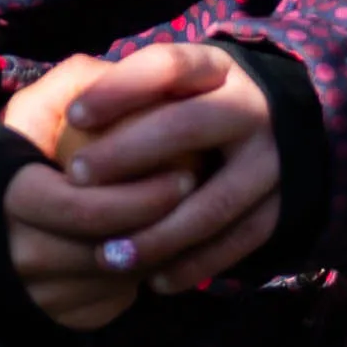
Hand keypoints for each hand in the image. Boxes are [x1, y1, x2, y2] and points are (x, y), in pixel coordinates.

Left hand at [2, 40, 283, 327]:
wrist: (283, 132)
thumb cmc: (197, 109)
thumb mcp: (176, 84)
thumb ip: (128, 92)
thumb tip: (61, 111)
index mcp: (217, 70)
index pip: (168, 65)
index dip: (121, 88)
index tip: (74, 115)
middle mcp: (252, 108)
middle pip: (189, 126)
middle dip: (127, 153)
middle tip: (76, 178)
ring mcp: (274, 160)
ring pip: (215, 200)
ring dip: (159, 233)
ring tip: (108, 256)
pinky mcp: (285, 204)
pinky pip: (241, 241)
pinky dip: (198, 265)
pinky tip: (156, 281)